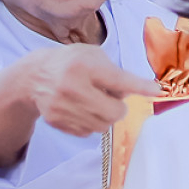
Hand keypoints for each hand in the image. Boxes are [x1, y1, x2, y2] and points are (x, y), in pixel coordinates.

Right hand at [20, 44, 161, 137]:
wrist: (34, 77)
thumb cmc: (70, 63)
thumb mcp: (92, 55)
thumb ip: (114, 72)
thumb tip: (133, 92)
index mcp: (82, 66)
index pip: (118, 79)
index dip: (139, 86)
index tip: (155, 90)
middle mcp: (71, 87)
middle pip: (115, 112)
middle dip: (119, 107)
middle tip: (111, 97)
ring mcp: (63, 107)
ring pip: (103, 126)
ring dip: (104, 116)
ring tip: (93, 101)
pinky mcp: (57, 122)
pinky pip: (88, 132)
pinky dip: (90, 122)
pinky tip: (80, 109)